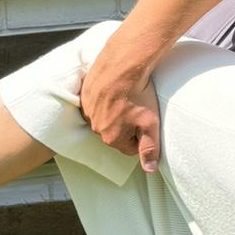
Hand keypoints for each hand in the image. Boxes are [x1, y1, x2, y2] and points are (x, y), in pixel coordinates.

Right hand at [80, 43, 162, 172]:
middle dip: (126, 124)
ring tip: (127, 97)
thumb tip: (149, 170)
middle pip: (115, 133)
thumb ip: (149, 149)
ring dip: (114, 111)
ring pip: (104, 117)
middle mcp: (95, 127)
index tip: (146, 121)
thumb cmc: (138, 95)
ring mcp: (87, 110)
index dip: (141, 135)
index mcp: (111, 138)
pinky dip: (104, 99)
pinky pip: (95, 103)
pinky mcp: (84, 94)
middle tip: (138, 108)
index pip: (130, 147)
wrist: (123, 65)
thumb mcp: (150, 124)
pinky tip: (115, 90)